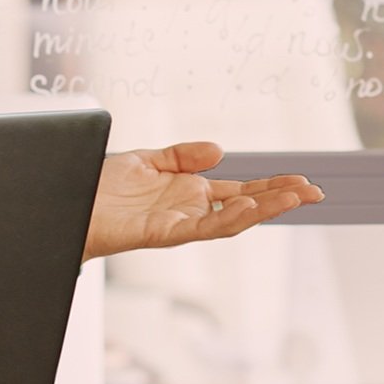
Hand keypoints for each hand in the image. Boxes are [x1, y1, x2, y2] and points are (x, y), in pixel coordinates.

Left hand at [84, 141, 324, 260]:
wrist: (68, 204)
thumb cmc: (101, 187)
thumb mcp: (147, 159)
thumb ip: (183, 155)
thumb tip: (220, 150)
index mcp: (191, 192)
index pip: (243, 188)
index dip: (273, 186)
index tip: (303, 181)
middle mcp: (191, 210)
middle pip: (246, 205)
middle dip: (281, 200)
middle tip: (315, 193)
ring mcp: (180, 223)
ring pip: (232, 220)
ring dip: (263, 209)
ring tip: (292, 198)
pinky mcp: (163, 233)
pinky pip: (201, 228)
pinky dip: (227, 219)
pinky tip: (246, 207)